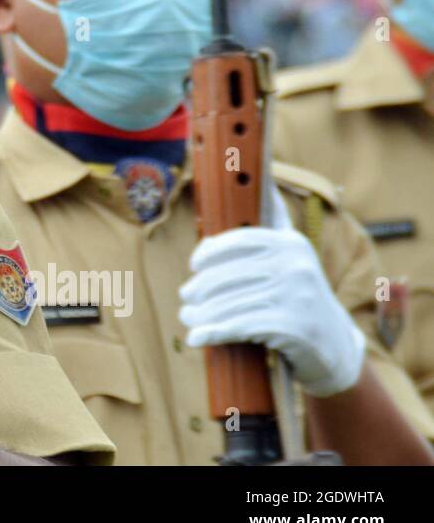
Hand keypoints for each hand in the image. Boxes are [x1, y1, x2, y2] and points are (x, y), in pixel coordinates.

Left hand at [179, 225, 365, 397]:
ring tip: (187, 317)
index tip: (194, 265)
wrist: (335, 343)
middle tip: (185, 297)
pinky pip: (239, 326)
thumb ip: (277, 222)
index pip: (238, 241)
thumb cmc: (299, 296)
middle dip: (199, 287)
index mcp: (291, 243)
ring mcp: (295, 296)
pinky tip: (196, 338)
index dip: (210, 252)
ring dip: (200, 313)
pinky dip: (212, 333)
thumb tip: (267, 179)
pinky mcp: (292, 327)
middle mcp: (295, 266)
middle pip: (227, 274)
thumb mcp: (293, 257)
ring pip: (229, 303)